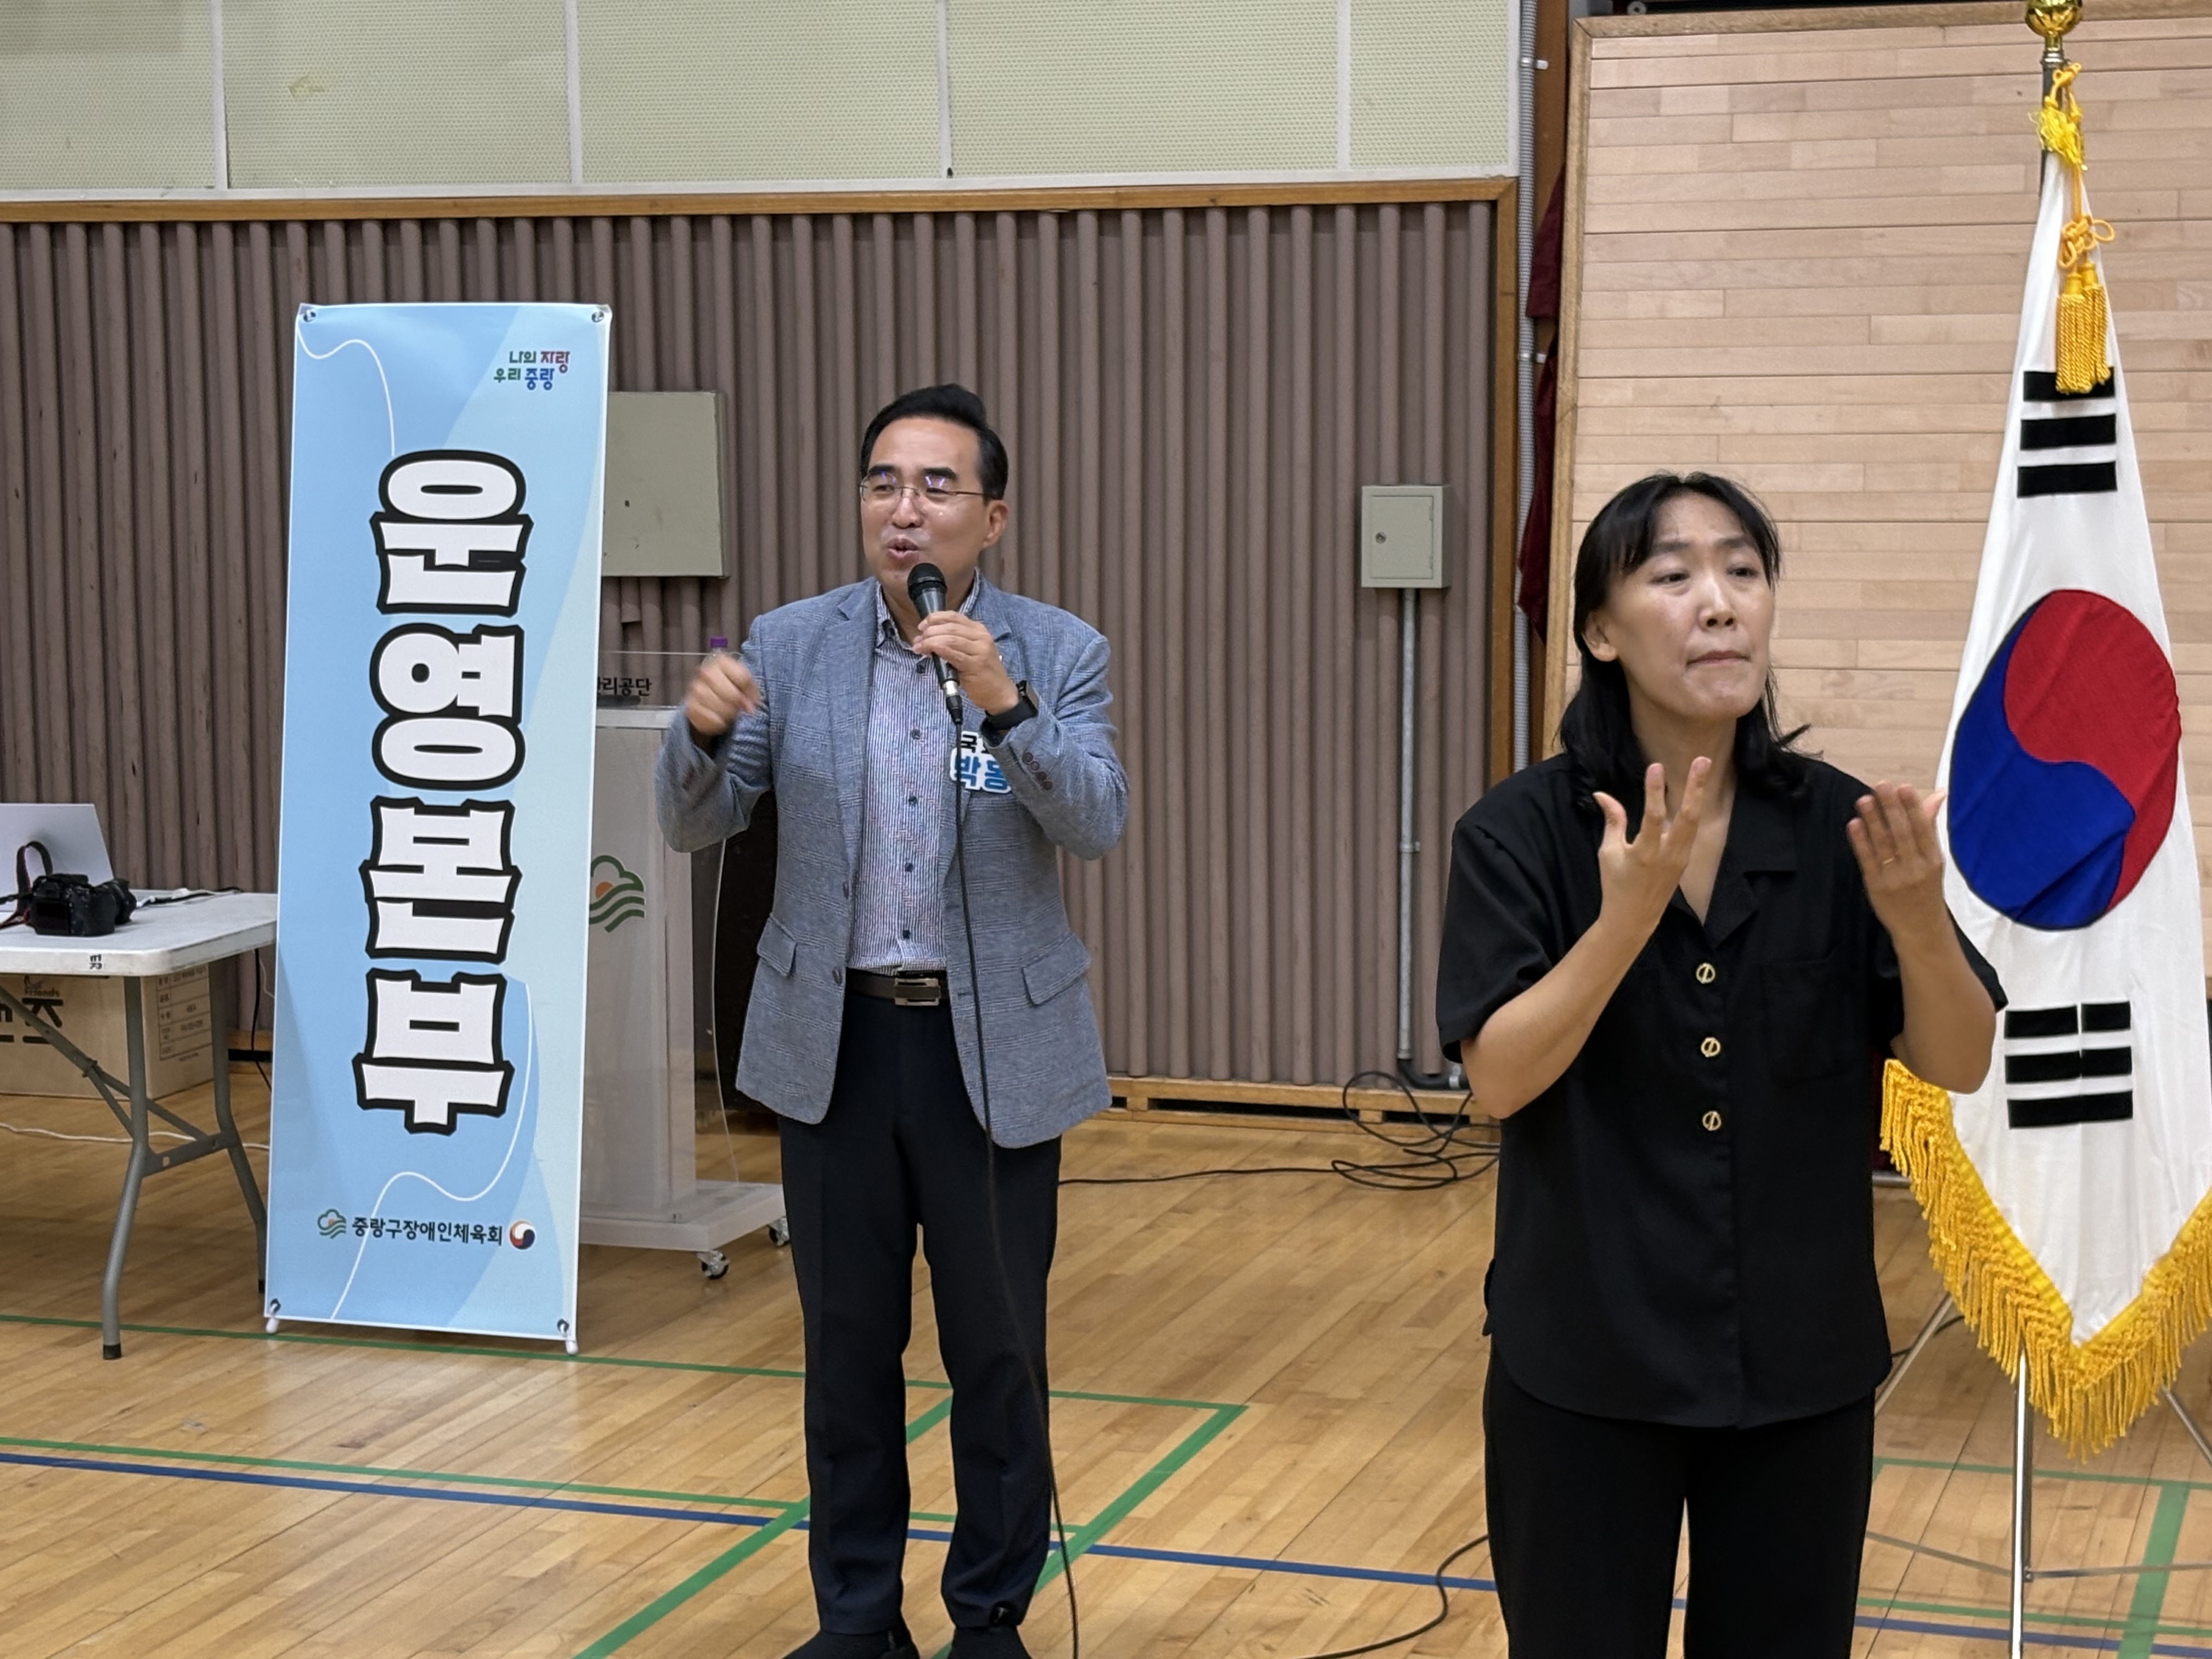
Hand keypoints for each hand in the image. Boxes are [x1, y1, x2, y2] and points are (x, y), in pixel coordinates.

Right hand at [683, 651, 760, 738]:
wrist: (709, 698)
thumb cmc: (730, 687)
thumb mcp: (744, 683)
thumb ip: (750, 691)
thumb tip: (750, 707)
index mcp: (722, 662)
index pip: (742, 676)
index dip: (750, 691)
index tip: (751, 698)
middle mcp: (705, 672)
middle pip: (728, 690)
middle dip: (737, 702)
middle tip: (740, 707)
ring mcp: (696, 689)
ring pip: (716, 704)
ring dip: (728, 712)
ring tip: (730, 712)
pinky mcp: (691, 706)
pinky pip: (709, 717)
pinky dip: (718, 721)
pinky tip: (721, 719)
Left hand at [914, 611, 1018, 714]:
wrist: (999, 693)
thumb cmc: (981, 673)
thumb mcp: (969, 651)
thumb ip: (952, 642)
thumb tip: (926, 638)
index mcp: (978, 630)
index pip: (953, 616)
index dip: (935, 618)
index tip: (922, 626)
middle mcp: (981, 636)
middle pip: (950, 626)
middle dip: (930, 631)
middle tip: (918, 639)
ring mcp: (980, 650)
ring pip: (950, 638)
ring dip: (930, 641)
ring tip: (920, 647)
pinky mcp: (976, 664)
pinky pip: (953, 653)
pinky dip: (939, 649)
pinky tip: (929, 651)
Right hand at [1592, 759, 1710, 940]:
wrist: (1633, 918)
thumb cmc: (1615, 884)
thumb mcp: (1608, 853)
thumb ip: (1612, 821)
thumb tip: (1602, 794)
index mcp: (1645, 854)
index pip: (1653, 817)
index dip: (1654, 791)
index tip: (1655, 766)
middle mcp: (1668, 855)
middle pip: (1687, 816)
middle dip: (1695, 787)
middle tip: (1702, 760)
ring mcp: (1680, 858)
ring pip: (1694, 821)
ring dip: (1697, 793)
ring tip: (1701, 767)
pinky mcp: (1684, 860)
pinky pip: (1690, 830)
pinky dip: (1692, 809)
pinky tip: (1694, 792)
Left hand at [1849, 782, 1951, 944]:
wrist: (1920, 928)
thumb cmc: (1926, 889)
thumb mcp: (1933, 859)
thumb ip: (1929, 826)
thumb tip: (1937, 794)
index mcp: (1933, 859)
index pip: (1922, 829)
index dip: (1912, 807)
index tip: (1903, 787)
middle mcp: (1916, 868)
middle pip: (1902, 833)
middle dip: (1891, 808)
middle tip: (1881, 786)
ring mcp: (1895, 877)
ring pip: (1883, 844)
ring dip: (1873, 820)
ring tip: (1864, 800)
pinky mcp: (1876, 886)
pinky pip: (1867, 860)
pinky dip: (1860, 841)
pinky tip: (1854, 824)